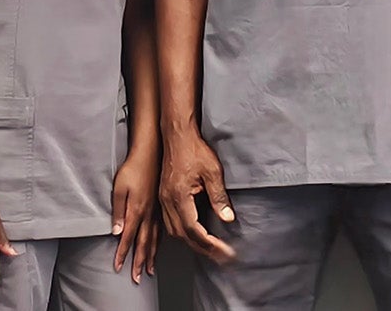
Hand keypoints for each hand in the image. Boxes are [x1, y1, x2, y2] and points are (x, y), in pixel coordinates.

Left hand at [111, 143, 160, 281]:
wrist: (152, 153)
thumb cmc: (133, 168)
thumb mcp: (120, 188)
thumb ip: (118, 211)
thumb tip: (117, 232)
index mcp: (137, 211)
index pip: (128, 238)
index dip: (122, 254)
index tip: (119, 267)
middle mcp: (148, 214)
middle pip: (143, 243)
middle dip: (139, 262)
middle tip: (137, 278)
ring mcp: (156, 210)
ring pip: (154, 239)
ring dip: (151, 256)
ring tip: (150, 270)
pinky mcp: (161, 205)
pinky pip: (161, 230)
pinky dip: (159, 242)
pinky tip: (159, 246)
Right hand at [158, 133, 235, 261]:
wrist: (177, 134)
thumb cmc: (194, 149)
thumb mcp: (213, 172)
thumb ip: (219, 197)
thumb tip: (227, 218)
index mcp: (178, 197)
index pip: (194, 230)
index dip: (210, 244)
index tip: (224, 252)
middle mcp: (167, 202)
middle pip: (183, 235)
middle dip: (203, 248)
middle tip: (221, 256)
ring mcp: (163, 199)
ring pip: (174, 231)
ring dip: (192, 242)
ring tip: (210, 248)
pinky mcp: (164, 196)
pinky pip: (170, 222)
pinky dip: (183, 232)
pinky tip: (193, 233)